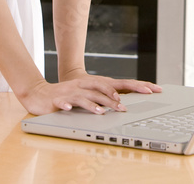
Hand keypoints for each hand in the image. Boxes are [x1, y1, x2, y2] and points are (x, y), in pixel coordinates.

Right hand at [17, 72, 161, 115]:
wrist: (40, 93)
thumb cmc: (67, 95)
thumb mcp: (88, 95)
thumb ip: (104, 98)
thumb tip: (123, 103)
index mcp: (95, 83)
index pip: (120, 83)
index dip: (137, 85)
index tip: (153, 90)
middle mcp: (86, 85)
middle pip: (104, 88)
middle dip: (116, 97)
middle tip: (126, 107)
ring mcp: (73, 91)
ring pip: (86, 96)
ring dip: (95, 103)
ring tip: (104, 111)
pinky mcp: (59, 98)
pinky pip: (66, 102)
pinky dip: (69, 105)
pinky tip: (71, 108)